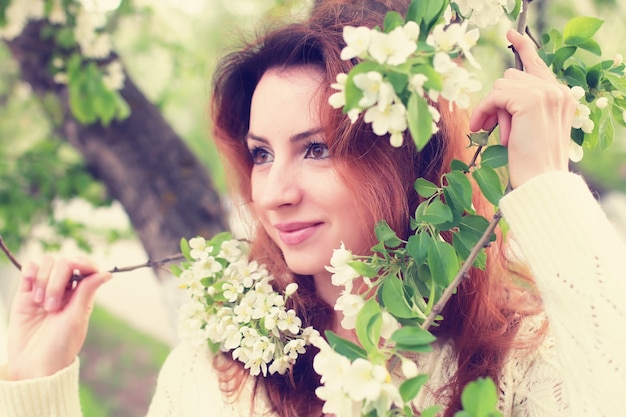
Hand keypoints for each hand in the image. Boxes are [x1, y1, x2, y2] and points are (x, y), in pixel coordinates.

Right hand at [6, 256, 110, 379]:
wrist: (33, 365)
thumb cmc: (60, 347)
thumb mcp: (75, 319)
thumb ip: (86, 293)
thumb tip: (107, 273)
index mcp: (82, 295)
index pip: (85, 268)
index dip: (84, 262)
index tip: (78, 267)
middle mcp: (64, 290)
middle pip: (64, 264)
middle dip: (57, 280)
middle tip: (52, 307)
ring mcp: (44, 290)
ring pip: (47, 264)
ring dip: (43, 279)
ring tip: (40, 304)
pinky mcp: (25, 294)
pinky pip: (29, 271)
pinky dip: (30, 270)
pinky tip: (30, 281)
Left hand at [469, 29, 576, 188]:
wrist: (542, 179)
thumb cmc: (532, 161)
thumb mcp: (528, 128)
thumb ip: (520, 107)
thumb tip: (498, 93)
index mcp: (560, 95)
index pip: (538, 64)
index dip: (523, 47)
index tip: (510, 33)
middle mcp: (556, 90)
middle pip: (510, 77)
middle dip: (495, 101)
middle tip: (487, 126)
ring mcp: (545, 92)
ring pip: (500, 87)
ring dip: (489, 109)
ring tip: (493, 133)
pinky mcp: (529, 100)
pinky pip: (494, 97)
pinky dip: (483, 111)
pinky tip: (482, 128)